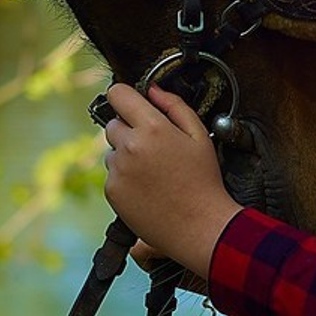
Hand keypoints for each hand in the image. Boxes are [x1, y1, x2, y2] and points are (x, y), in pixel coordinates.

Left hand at [103, 83, 242, 278]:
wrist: (200, 226)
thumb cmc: (204, 180)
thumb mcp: (199, 135)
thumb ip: (174, 105)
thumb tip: (153, 90)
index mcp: (152, 127)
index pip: (118, 94)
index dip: (125, 96)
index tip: (131, 104)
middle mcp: (130, 146)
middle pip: (113, 124)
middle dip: (129, 129)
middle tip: (153, 147)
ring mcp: (118, 170)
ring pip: (112, 151)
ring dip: (126, 155)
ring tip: (154, 172)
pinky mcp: (112, 191)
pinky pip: (112, 175)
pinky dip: (124, 178)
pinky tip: (147, 187)